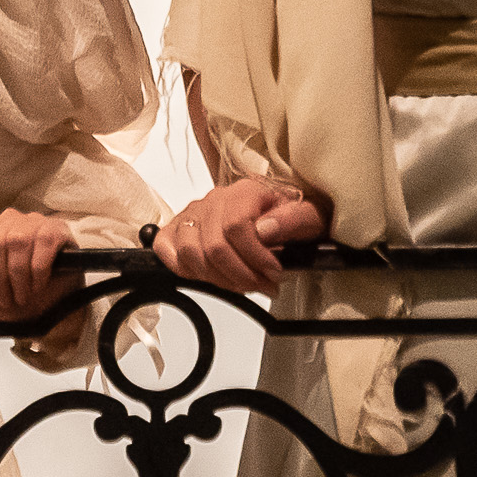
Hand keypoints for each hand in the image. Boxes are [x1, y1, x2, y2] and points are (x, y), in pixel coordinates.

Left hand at [0, 209, 72, 324]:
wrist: (45, 313)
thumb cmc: (5, 302)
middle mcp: (3, 221)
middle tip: (5, 298)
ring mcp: (30, 223)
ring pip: (15, 245)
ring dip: (18, 281)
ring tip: (22, 294)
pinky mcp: (54, 230)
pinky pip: (40, 247)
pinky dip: (38, 273)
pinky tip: (39, 283)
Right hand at [152, 177, 328, 293]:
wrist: (280, 211)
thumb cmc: (291, 216)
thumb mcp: (310, 216)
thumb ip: (295, 219)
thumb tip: (266, 230)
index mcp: (247, 191)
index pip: (236, 226)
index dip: (255, 257)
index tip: (273, 273)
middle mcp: (216, 198)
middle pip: (214, 246)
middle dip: (241, 275)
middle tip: (261, 285)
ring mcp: (195, 212)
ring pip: (190, 252)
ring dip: (217, 278)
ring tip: (241, 284)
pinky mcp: (180, 227)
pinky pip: (166, 248)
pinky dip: (183, 268)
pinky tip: (208, 274)